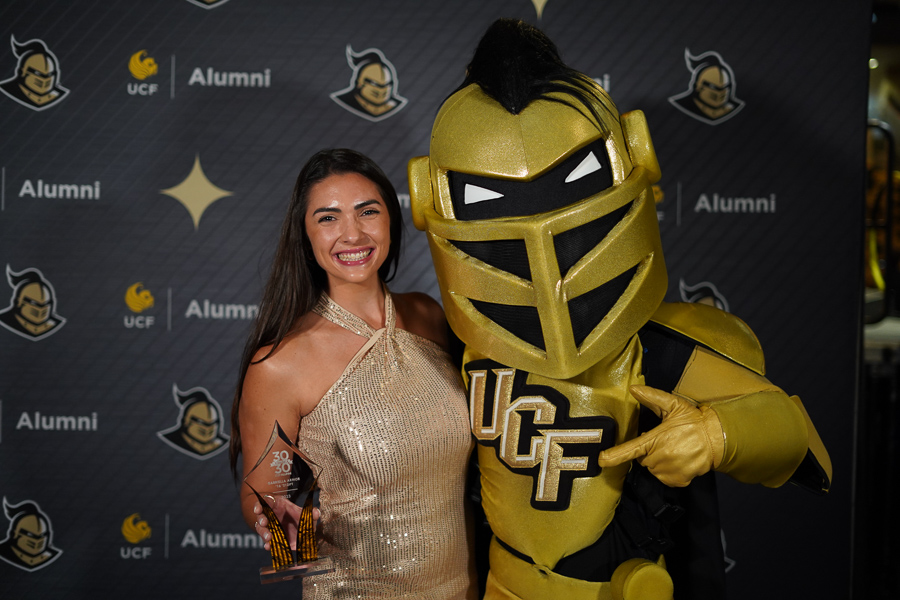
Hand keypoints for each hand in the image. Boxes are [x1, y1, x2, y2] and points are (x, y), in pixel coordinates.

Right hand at [253, 497, 318, 550]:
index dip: (261, 504)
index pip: (267, 501)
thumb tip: (316, 512)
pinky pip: (265, 541)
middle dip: (261, 519)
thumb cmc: (299, 518)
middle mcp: (270, 515)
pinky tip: (268, 546)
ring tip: (269, 538)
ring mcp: (269, 527)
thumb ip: (310, 514)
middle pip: (261, 515)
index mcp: (278, 505)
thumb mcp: (305, 515)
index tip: (259, 508)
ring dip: (263, 532)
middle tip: (265, 523)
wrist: (298, 532)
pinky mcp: (271, 538)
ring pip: (261, 528)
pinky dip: (266, 544)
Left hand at [597, 385, 724, 486]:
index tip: (601, 460)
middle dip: (649, 450)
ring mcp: (669, 471)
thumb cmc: (693, 421)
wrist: (717, 438)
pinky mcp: (677, 481)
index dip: (614, 456)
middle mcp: (660, 458)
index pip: (631, 449)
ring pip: (653, 468)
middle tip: (664, 441)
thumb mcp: (673, 405)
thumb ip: (652, 397)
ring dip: (658, 460)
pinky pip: (664, 477)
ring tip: (674, 449)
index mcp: (655, 440)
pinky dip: (668, 470)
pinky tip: (678, 459)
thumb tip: (633, 389)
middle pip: (642, 458)